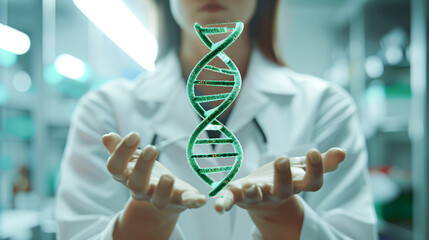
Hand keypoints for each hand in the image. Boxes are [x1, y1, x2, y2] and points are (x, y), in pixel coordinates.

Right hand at [102, 132, 206, 212]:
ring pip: (159, 199)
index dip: (121, 153)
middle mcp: (141, 191)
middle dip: (142, 167)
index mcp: (126, 178)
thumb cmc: (145, 174)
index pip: (115, 168)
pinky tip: (203, 199)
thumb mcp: (132, 161)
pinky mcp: (180, 201)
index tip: (135, 134)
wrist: (162, 200)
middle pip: (136, 184)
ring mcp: (161, 199)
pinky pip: (187, 203)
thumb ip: (119, 149)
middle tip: (152, 149)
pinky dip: (194, 202)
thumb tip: (107, 136)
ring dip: (163, 189)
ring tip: (168, 176)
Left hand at [214, 148, 345, 212]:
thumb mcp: (302, 168)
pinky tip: (218, 207)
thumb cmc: (285, 179)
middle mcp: (277, 192)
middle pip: (284, 188)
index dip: (315, 169)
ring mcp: (257, 195)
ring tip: (251, 185)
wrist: (263, 198)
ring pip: (257, 196)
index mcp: (295, 185)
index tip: (314, 151)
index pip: (311, 182)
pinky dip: (224, 203)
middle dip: (284, 175)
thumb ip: (322, 162)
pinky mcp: (238, 195)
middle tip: (283, 158)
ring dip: (254, 192)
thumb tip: (343, 153)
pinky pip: (230, 200)